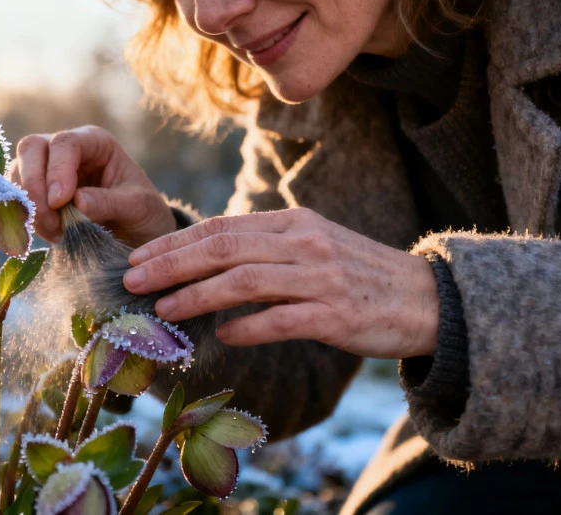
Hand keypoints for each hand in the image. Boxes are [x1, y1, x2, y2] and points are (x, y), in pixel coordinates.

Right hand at [9, 125, 175, 245]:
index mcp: (96, 143)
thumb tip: (77, 202)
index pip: (65, 143)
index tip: (60, 202)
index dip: (57, 170)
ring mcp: (48, 168)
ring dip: (28, 204)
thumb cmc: (143, 212)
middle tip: (50, 219)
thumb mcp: (138, 207)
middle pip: (31, 147)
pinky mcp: (37, 191)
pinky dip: (24, 215)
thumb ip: (110, 202)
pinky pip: (16, 196)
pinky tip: (48, 233)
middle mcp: (67, 149)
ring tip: (54, 232)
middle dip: (34, 184)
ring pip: (18, 171)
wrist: (137, 233)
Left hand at [122, 208, 439, 358]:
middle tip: (132, 280)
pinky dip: (249, 327)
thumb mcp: (312, 248)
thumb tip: (204, 266)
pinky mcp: (337, 315)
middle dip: (172, 263)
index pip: (222, 227)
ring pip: (246, 281)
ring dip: (198, 295)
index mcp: (293, 223)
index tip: (138, 258)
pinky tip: (223, 336)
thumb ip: (264, 251)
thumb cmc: (359, 277)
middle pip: (225, 248)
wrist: (428, 300)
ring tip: (164, 308)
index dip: (175, 243)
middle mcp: (305, 243)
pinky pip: (283, 320)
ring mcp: (322, 278)